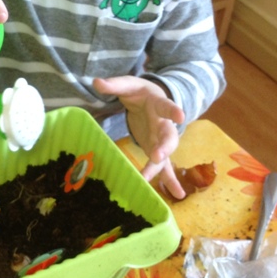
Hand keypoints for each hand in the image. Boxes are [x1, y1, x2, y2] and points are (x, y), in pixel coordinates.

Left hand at [93, 75, 187, 198]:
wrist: (151, 99)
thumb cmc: (139, 92)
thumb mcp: (128, 84)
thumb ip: (114, 84)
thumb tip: (96, 82)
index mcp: (158, 104)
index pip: (166, 106)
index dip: (173, 110)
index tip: (180, 115)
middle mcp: (164, 124)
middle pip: (169, 136)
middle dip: (165, 147)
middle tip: (157, 157)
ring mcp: (161, 140)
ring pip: (167, 156)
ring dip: (164, 170)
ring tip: (174, 190)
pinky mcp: (157, 150)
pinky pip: (163, 166)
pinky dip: (169, 180)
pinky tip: (177, 195)